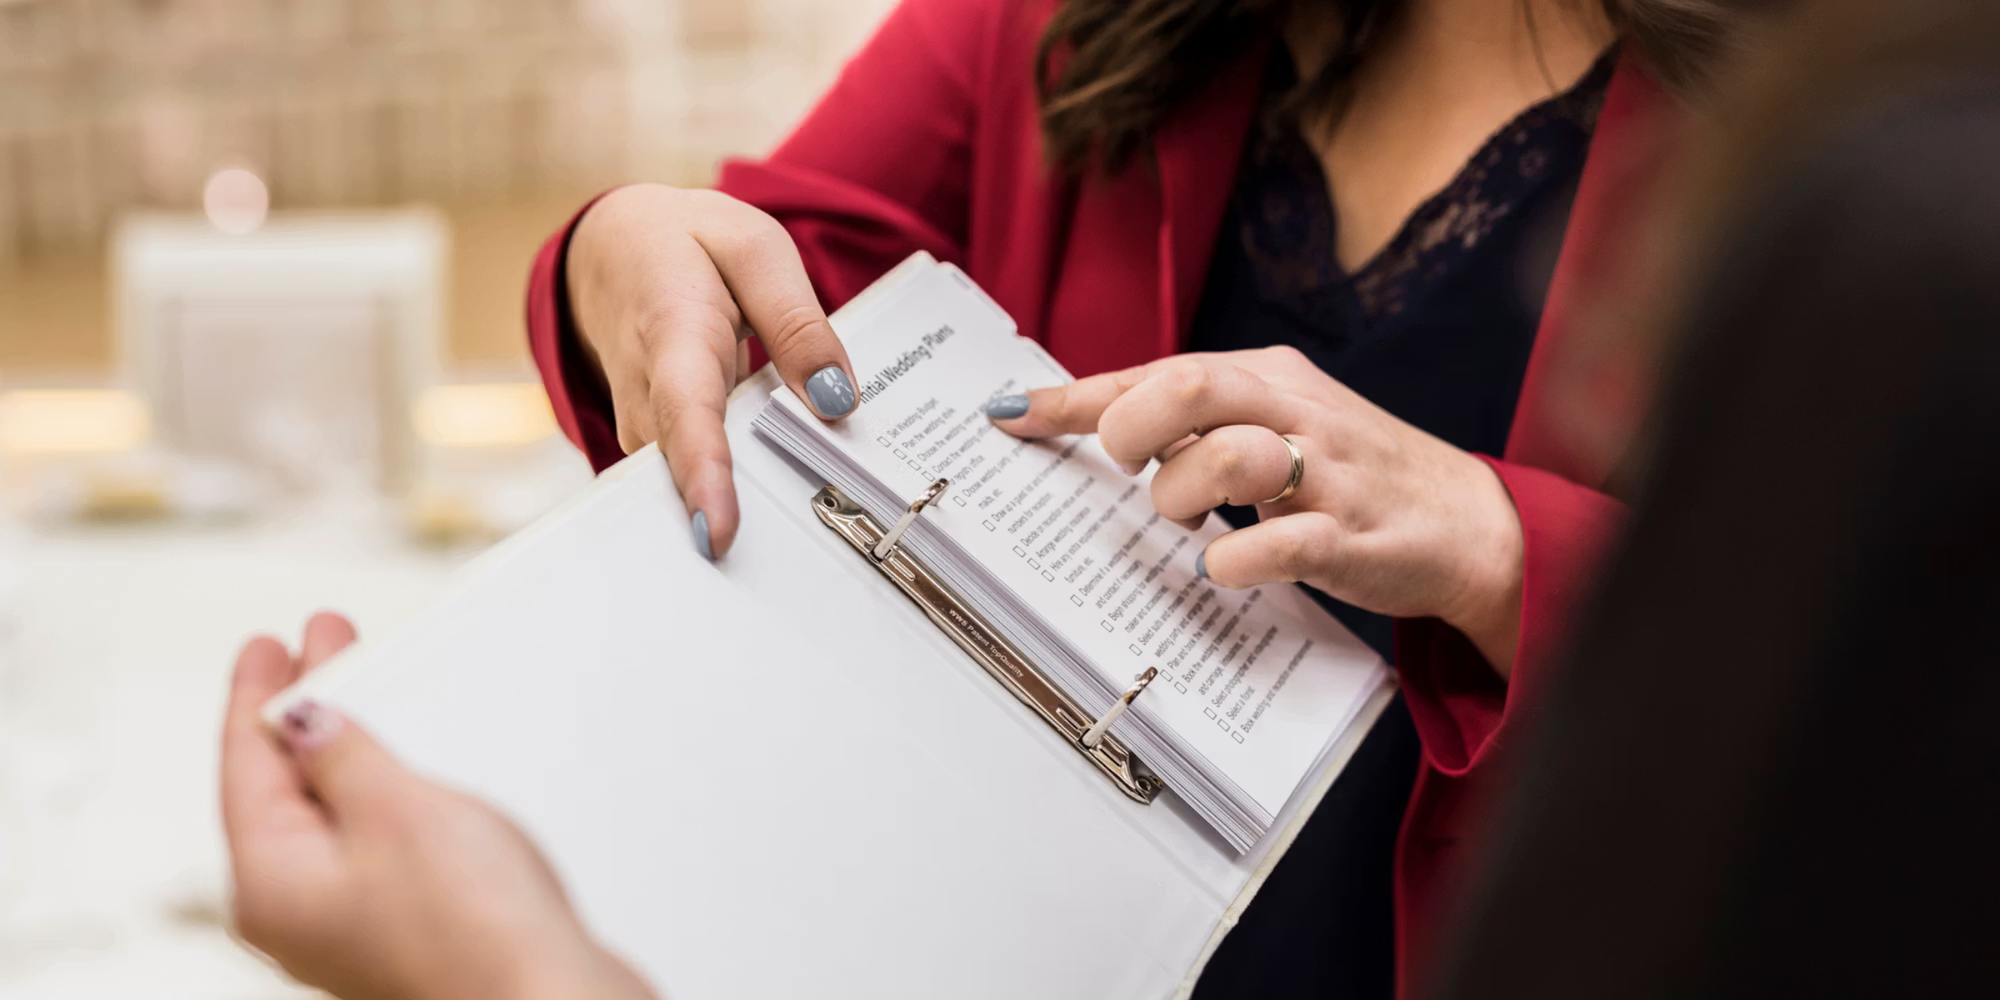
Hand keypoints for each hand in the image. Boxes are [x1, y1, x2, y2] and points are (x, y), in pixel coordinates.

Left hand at [220, 612, 660, 999]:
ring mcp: (348, 923)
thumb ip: (343, 754)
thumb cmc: (475, 931)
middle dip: (303, 712)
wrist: (547, 999)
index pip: (246, 765)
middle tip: (316, 647)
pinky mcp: (401, 926)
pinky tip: (401, 768)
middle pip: (283, 789)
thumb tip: (305, 720)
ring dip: (344, 748)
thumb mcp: (396, 809)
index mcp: (272, 883)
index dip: (257, 695)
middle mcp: (297, 911)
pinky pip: (368, 840)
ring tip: (361, 695)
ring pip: (329, 813)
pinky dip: (377, 791)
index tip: (266, 648)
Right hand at [566, 183, 859, 558]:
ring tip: (810, 549)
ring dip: (747, 511)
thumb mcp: (755, 249)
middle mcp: (646, 394)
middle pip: (687, 472)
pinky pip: (694, 480)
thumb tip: (838, 404)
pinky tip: (784, 509)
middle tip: (806, 571)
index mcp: (673, 332)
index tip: (717, 535)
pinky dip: (739, 492)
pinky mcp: (653, 445)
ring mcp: (642, 427)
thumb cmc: (688, 245)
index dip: (703, 477)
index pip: (686, 414)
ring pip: (690, 485)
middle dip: (741, 517)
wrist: (611, 248)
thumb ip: (799, 325)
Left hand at [988, 347, 1525, 675]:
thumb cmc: (1350, 475)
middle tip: (1127, 467)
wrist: (1468, 522)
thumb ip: (1198, 420)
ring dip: (1180, 496)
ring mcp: (1326, 473)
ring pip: (1227, 456)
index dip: (1077, 395)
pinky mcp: (1350, 536)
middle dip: (1132, 427)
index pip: (1158, 369)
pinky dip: (1234, 560)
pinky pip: (1278, 541)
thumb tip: (1098, 421)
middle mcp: (1295, 411)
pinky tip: (1226, 568)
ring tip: (1186, 522)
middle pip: (1190, 385)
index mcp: (1269, 377)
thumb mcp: (1277, 423)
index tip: (1011, 412)